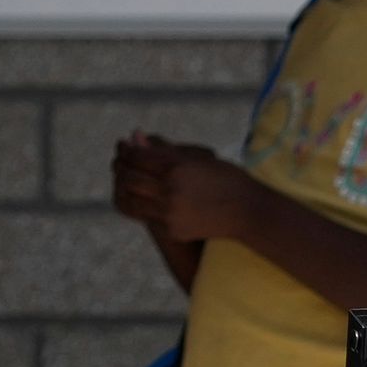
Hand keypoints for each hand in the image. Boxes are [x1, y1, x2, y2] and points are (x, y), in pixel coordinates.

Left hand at [111, 132, 255, 245]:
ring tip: (123, 178)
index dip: (126, 149)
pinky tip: (137, 195)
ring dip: (121, 187)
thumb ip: (164, 149)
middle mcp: (170, 191)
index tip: (123, 144)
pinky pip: (143, 215)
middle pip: (128, 178)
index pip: (137, 157)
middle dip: (119, 166)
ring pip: (129, 200)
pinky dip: (136, 203)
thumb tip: (135, 136)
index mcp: (177, 168)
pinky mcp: (171, 230)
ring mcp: (169, 213)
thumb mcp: (198, 157)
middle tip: (118, 160)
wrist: (248, 212)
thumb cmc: (225, 177)